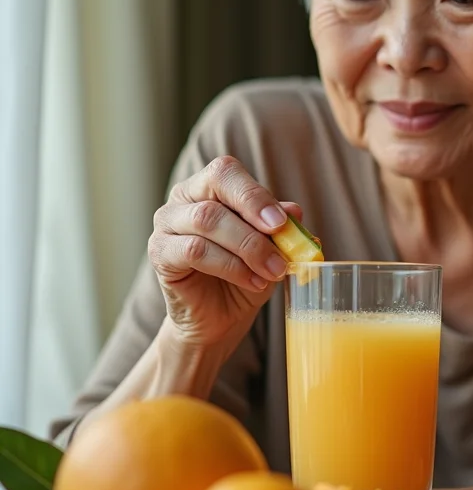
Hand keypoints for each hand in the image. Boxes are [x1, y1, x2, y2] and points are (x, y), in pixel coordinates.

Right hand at [148, 155, 299, 349]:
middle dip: (254, 220)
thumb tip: (295, 211)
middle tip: (281, 252)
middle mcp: (183, 197)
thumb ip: (281, 227)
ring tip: (274, 271)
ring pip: (206, 220)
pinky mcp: (159, 253)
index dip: (255, 194)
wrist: (219, 317)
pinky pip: (194, 251)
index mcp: (210, 186)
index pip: (226, 172)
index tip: (281, 223)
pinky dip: (231, 267)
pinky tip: (253, 281)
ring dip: (248, 248)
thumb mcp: (271, 248)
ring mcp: (166, 224)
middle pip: (215, 192)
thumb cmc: (245, 274)